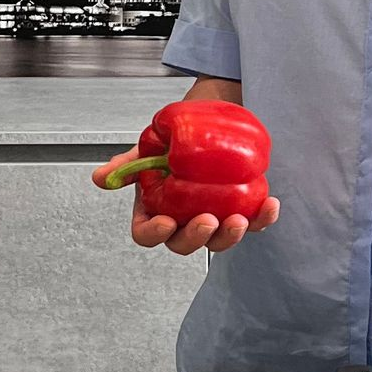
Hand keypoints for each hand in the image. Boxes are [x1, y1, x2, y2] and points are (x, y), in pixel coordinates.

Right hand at [93, 146, 279, 255]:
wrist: (201, 127)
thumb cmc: (170, 144)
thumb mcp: (146, 150)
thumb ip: (127, 165)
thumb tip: (102, 177)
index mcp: (154, 213)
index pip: (147, 234)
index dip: (155, 233)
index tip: (165, 221)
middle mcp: (182, 223)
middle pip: (184, 244)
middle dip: (197, 237)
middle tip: (207, 220)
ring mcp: (212, 221)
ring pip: (219, 241)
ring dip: (229, 236)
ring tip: (239, 219)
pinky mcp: (240, 214)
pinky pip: (252, 223)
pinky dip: (262, 218)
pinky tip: (269, 205)